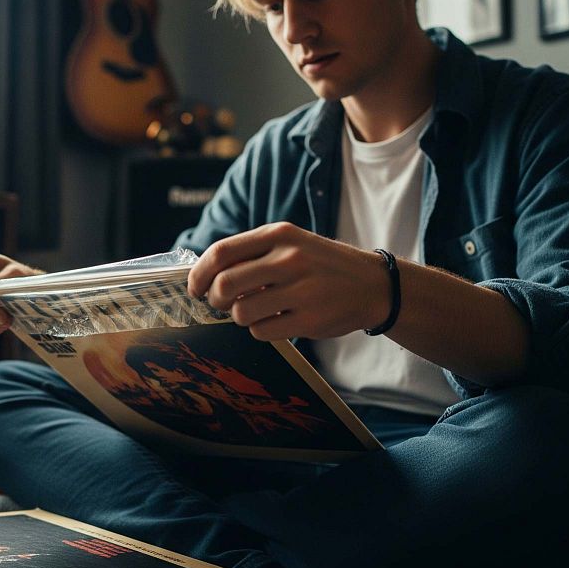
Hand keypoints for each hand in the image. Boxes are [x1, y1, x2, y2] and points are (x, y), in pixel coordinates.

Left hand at [186, 222, 390, 340]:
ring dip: (240, 317)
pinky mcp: (309, 319)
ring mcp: (301, 290)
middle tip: (222, 303)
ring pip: (241, 313)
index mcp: (279, 235)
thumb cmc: (320, 265)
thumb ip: (251, 253)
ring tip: (257, 310)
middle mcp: (289, 259)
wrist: (372, 285)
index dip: (199, 274)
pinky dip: (261, 330)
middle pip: (225, 285)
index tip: (196, 287)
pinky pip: (262, 332)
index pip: (221, 253)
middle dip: (215, 300)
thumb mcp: (290, 243)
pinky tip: (277, 321)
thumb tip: (205, 276)